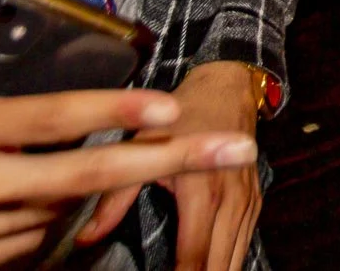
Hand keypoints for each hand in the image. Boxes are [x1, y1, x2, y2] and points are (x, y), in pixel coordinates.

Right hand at [0, 18, 256, 270]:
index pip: (45, 122)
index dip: (111, 114)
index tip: (165, 104)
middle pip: (77, 181)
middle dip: (161, 163)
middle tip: (229, 151)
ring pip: (57, 215)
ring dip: (103, 191)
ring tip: (146, 160)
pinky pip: (23, 251)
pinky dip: (54, 225)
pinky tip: (72, 202)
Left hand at [78, 61, 262, 270]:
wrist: (228, 88)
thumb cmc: (181, 114)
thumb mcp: (141, 145)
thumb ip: (114, 195)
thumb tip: (85, 238)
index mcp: (202, 191)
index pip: (193, 256)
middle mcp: (231, 201)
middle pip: (219, 266)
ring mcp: (247, 203)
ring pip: (237, 259)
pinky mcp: (255, 202)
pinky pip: (244, 244)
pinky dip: (226, 262)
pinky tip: (210, 268)